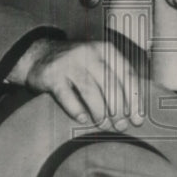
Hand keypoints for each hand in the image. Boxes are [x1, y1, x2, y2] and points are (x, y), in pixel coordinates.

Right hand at [7, 37, 141, 130]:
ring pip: (91, 91)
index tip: (138, 119)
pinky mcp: (52, 75)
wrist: (39, 55)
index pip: (127, 74)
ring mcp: (69, 63)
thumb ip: (116, 77)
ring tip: (104, 125)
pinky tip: (82, 119)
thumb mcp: (99, 61)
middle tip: (121, 126)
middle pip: (110, 84)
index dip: (134, 99)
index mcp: (105, 49)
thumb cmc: (78, 64)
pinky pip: (67, 97)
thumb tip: (135, 110)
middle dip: (118, 110)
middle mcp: (89, 53)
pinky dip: (76, 110)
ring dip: (100, 113)